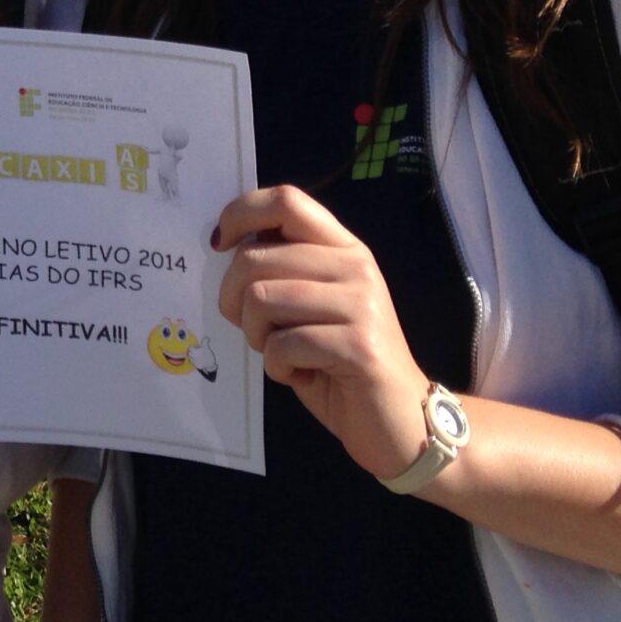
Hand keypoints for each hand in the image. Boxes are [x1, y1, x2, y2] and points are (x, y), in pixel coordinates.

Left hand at [214, 185, 430, 483]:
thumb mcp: (313, 305)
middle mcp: (355, 266)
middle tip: (256, 330)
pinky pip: (282, 345)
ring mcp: (361, 304)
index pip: (286, 200)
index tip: (219, 245)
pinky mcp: (359, 345)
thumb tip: (226, 247)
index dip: (240, 213)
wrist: (402, 421)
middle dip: (232, 300)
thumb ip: (284, 272)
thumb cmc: (343, 363)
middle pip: (255, 257)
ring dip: (256, 336)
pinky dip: (278, 367)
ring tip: (282, 353)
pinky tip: (302, 375)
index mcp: (343, 248)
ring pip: (260, 299)